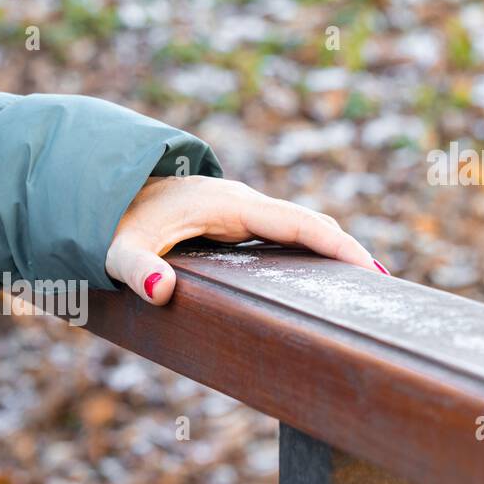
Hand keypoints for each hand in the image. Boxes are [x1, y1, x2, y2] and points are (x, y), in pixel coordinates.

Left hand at [105, 176, 385, 303]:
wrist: (100, 190)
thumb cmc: (112, 221)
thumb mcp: (118, 248)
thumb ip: (135, 269)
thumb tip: (160, 291)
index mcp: (228, 204)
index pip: (298, 224)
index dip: (336, 247)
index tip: (370, 272)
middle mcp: (242, 203)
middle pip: (309, 226)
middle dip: (346, 253)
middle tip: (383, 292)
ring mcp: (240, 211)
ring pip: (298, 230)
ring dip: (330, 254)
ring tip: (363, 292)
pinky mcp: (233, 222)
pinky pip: (282, 237)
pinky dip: (309, 254)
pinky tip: (319, 282)